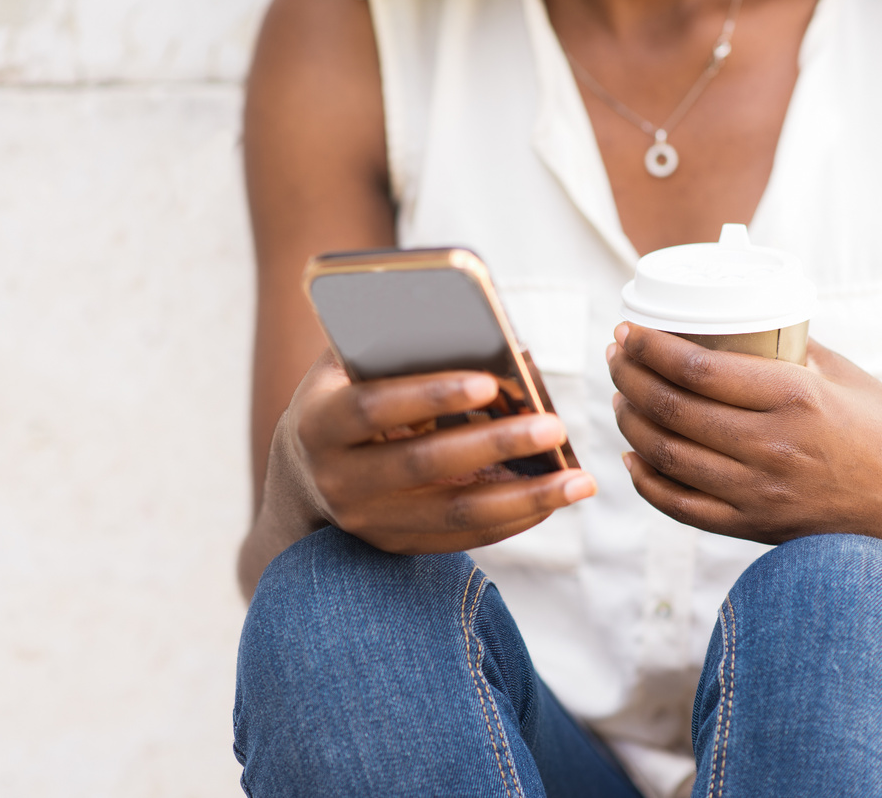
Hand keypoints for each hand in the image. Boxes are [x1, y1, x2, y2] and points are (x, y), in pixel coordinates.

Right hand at [264, 349, 596, 554]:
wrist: (301, 480)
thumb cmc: (344, 398)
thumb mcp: (347, 367)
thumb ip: (393, 346)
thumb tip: (483, 336)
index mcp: (319, 422)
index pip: (373, 407)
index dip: (429, 395)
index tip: (491, 383)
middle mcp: (338, 478)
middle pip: (423, 465)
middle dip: (495, 445)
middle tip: (554, 427)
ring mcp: (368, 521)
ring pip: (454, 513)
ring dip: (524, 498)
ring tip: (580, 480)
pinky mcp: (397, 546)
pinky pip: (464, 537)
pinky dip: (514, 519)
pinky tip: (555, 499)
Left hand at [607, 323, 881, 565]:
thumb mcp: (850, 378)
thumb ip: (794, 352)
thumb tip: (744, 323)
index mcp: (796, 398)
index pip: (696, 368)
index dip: (648, 346)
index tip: (629, 329)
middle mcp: (772, 447)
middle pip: (671, 408)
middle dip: (628, 377)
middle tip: (616, 356)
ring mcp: (761, 495)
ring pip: (666, 455)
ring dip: (630, 423)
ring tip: (621, 398)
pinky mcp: (757, 530)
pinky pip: (680, 508)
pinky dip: (647, 481)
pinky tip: (634, 457)